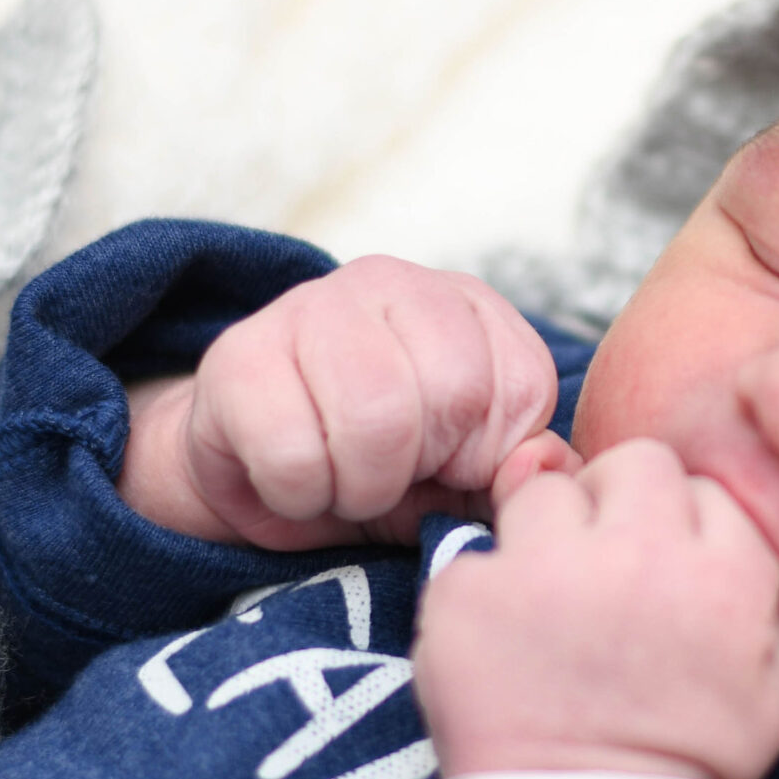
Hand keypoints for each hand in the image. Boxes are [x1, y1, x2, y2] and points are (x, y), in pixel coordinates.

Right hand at [118, 256, 569, 549]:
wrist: (260, 478)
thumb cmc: (380, 472)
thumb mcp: (467, 481)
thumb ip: (520, 476)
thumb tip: (541, 465)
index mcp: (469, 306)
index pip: (523, 382)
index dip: (486, 454)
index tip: (447, 464)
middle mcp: (394, 282)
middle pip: (453, 391)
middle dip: (423, 468)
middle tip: (386, 477)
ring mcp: (311, 305)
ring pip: (374, 417)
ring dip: (360, 486)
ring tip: (342, 483)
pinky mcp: (238, 354)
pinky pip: (294, 454)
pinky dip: (299, 495)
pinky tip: (294, 480)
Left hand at [413, 439, 778, 778]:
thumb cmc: (683, 763)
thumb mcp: (769, 684)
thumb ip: (756, 588)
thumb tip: (721, 518)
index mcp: (724, 574)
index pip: (702, 484)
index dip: (680, 521)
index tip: (664, 565)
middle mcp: (639, 554)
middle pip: (631, 463)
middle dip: (619, 501)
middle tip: (607, 564)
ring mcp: (546, 569)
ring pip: (545, 490)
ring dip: (548, 533)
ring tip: (552, 604)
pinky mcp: (469, 594)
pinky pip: (477, 557)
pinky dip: (487, 595)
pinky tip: (504, 648)